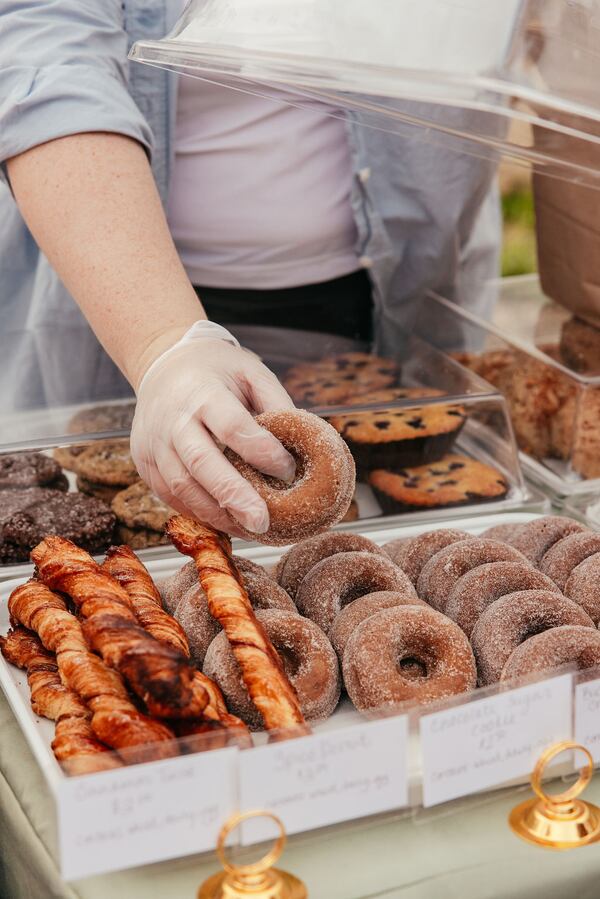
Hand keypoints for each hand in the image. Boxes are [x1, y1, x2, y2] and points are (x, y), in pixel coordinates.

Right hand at [130, 322, 295, 535]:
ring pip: (182, 487)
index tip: (289, 471)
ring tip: (251, 530)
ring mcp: (154, 444)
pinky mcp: (145, 464)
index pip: (232, 426)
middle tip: (262, 522)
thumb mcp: (252, 372)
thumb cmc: (216, 371)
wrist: (163, 366)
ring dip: (217, 514)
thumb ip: (276, 404)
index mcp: (203, 392)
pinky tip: (226, 521)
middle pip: (201, 462)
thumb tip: (301, 448)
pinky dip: (199, 513)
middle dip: (233, 496)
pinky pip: (170, 496)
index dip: (262, 452)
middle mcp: (173, 420)